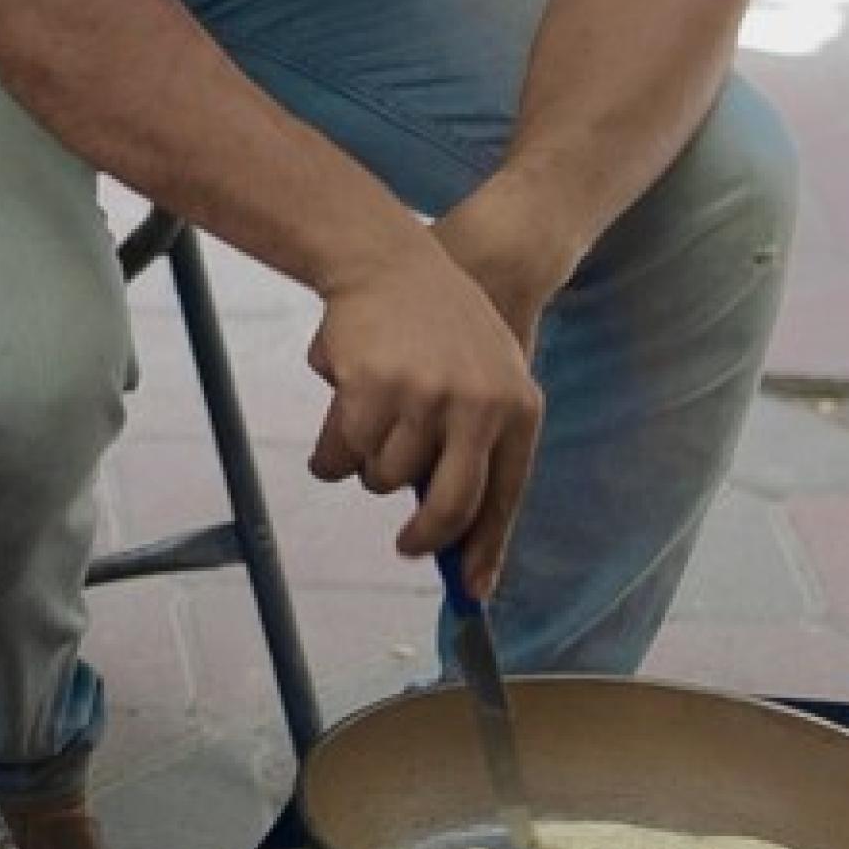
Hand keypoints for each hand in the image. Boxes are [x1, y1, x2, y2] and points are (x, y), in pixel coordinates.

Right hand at [301, 247, 542, 576]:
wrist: (387, 258)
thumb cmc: (437, 327)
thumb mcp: (483, 377)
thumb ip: (478, 447)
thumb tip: (461, 541)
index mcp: (517, 405)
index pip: (506, 495)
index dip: (486, 549)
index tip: (471, 590)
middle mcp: (478, 404)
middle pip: (449, 508)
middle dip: (424, 539)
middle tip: (406, 545)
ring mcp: (425, 396)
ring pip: (384, 481)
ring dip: (369, 467)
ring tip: (372, 422)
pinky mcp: (371, 389)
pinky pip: (341, 456)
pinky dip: (331, 452)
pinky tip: (338, 416)